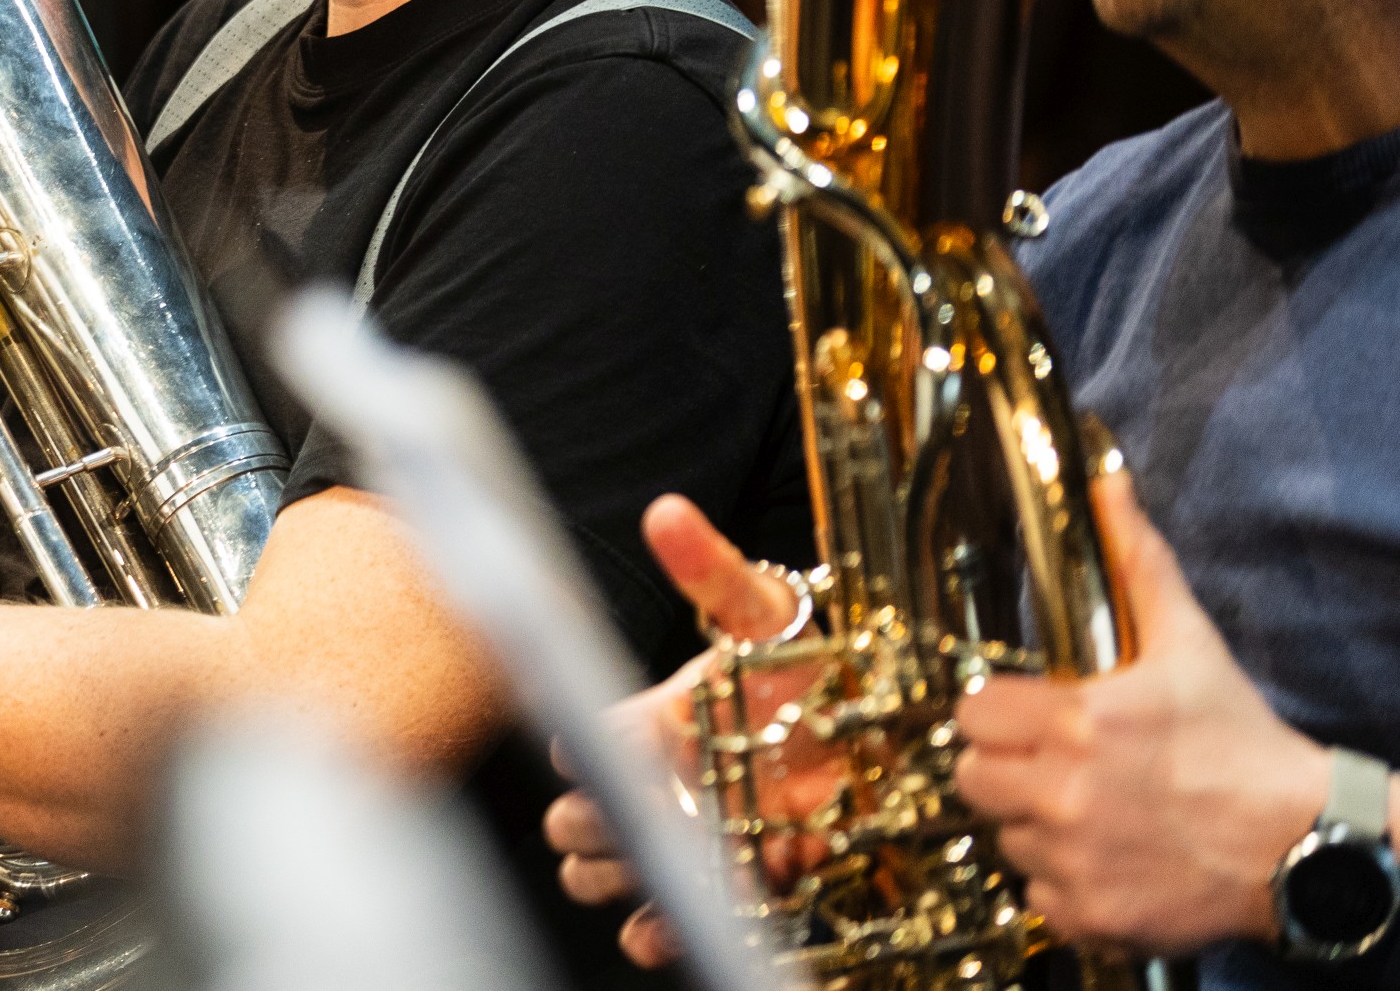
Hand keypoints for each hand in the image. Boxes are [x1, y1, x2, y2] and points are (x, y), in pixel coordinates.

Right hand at [545, 494, 817, 966]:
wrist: (870, 728)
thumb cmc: (806, 664)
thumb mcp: (764, 610)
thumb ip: (712, 570)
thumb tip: (667, 513)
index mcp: (649, 721)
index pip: (578, 741)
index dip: (589, 752)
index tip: (628, 750)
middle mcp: (654, 784)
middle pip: (572, 821)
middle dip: (595, 825)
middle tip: (652, 815)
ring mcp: (683, 839)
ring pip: (597, 874)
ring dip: (619, 876)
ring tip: (669, 863)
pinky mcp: (724, 885)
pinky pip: (652, 924)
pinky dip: (653, 929)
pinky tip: (678, 916)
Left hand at [954, 472, 1329, 954]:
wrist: (1306, 843)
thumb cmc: (1243, 741)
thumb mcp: (1188, 644)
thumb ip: (1138, 563)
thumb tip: (1108, 486)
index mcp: (1079, 722)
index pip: (972, 714)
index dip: (995, 714)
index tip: (1027, 718)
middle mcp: (1066, 792)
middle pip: (972, 778)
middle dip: (1003, 769)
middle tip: (1051, 766)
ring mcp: (1076, 860)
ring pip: (1003, 838)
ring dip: (1033, 827)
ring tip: (1091, 813)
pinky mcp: (1093, 914)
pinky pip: (1038, 897)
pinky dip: (1064, 885)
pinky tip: (1107, 861)